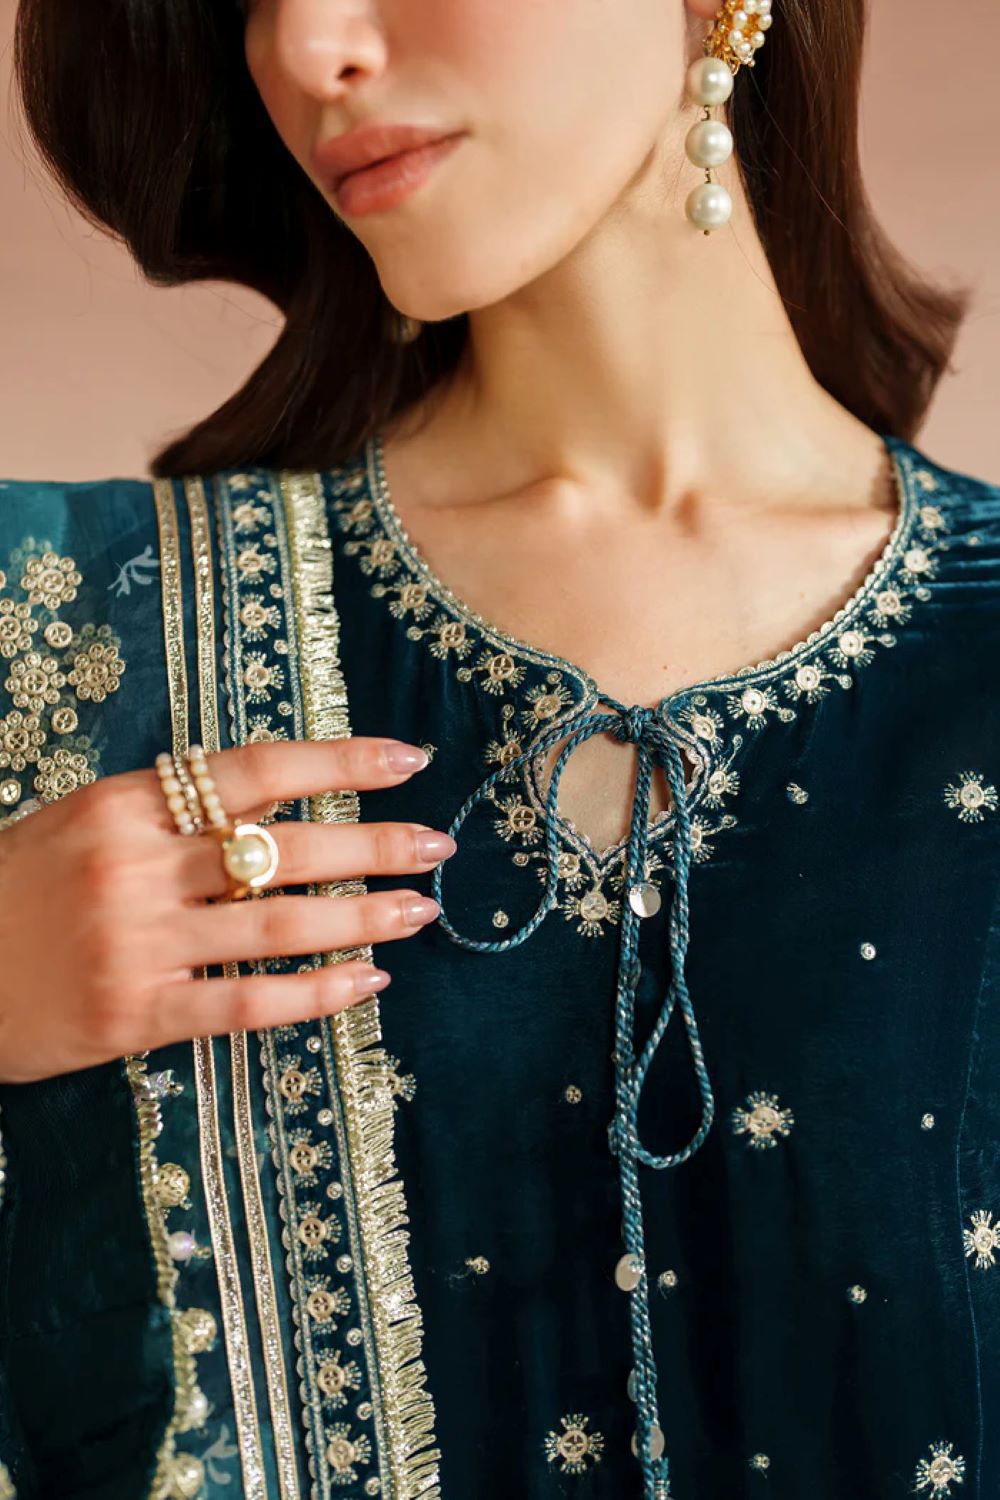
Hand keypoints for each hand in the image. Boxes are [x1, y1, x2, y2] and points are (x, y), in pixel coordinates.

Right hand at [0, 737, 454, 1082]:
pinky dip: (315, 993)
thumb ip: (168, 811)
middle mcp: (136, 865)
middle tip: (439, 845)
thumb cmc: (14, 892)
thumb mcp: (81, 823)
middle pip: (285, 847)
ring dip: (363, 917)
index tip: (408, 759)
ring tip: (420, 912)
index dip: (341, 763)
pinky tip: (366, 983)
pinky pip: (246, 1003)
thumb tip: (275, 800)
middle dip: (374, 845)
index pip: (256, 769)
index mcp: (124, 803)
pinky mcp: (134, 1015)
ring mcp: (136, 942)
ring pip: (279, 925)